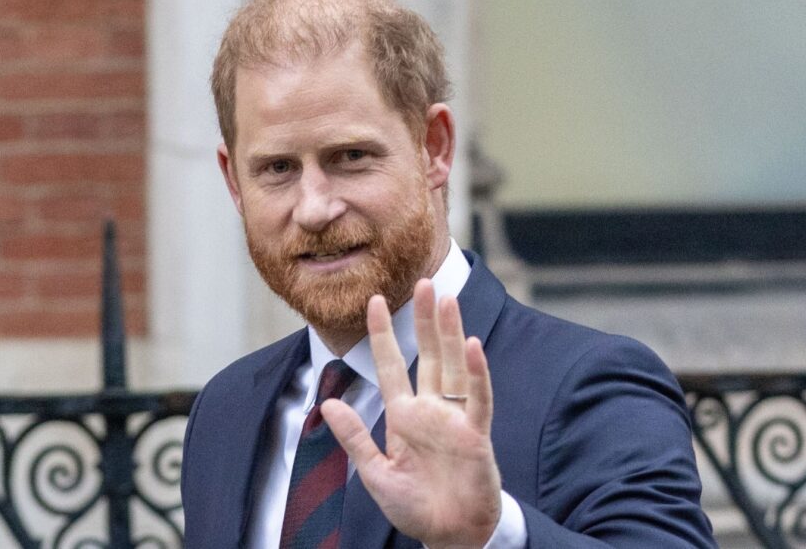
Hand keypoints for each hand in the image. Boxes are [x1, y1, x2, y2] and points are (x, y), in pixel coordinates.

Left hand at [320, 279, 501, 548]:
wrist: (449, 535)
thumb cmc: (415, 507)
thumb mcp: (375, 473)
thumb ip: (354, 438)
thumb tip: (328, 405)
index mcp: (404, 416)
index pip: (391, 366)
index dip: (382, 334)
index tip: (373, 301)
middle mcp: (431, 409)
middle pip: (428, 354)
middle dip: (424, 319)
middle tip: (423, 282)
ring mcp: (455, 418)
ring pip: (454, 365)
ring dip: (451, 332)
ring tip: (446, 299)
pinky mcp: (476, 434)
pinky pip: (478, 398)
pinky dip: (477, 373)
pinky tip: (472, 346)